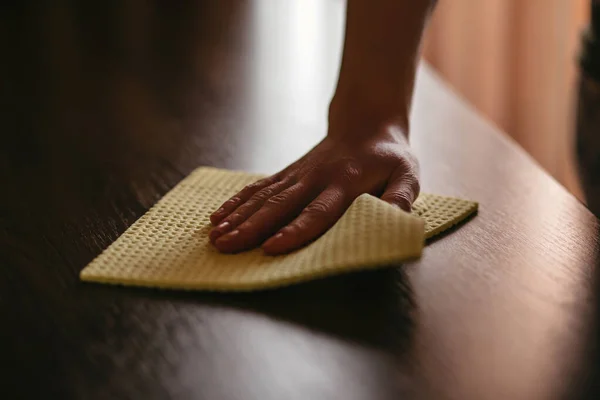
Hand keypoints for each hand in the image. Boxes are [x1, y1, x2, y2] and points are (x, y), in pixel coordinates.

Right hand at [208, 122, 419, 254]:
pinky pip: (258, 188)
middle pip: (279, 206)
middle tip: (226, 246)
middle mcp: (315, 180)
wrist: (367, 123)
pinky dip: (237, 202)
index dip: (295, 231)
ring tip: (215, 236)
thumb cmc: (389, 158)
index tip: (272, 247)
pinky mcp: (288, 173)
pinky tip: (218, 216)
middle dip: (251, 227)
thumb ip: (401, 198)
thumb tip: (396, 220)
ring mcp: (298, 175)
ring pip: (263, 197)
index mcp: (345, 185)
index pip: (317, 212)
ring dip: (238, 217)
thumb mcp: (407, 175)